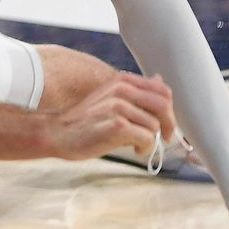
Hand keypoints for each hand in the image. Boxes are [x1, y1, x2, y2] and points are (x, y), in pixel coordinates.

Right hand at [48, 72, 176, 159]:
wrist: (59, 134)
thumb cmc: (86, 120)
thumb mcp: (111, 98)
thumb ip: (136, 91)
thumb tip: (158, 80)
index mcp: (122, 80)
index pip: (162, 90)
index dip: (169, 109)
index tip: (165, 124)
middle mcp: (121, 89)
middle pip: (163, 105)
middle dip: (168, 125)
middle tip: (164, 137)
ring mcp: (118, 106)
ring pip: (155, 125)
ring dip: (151, 139)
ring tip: (137, 144)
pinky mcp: (117, 125)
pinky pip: (147, 138)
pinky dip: (145, 147)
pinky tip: (134, 149)